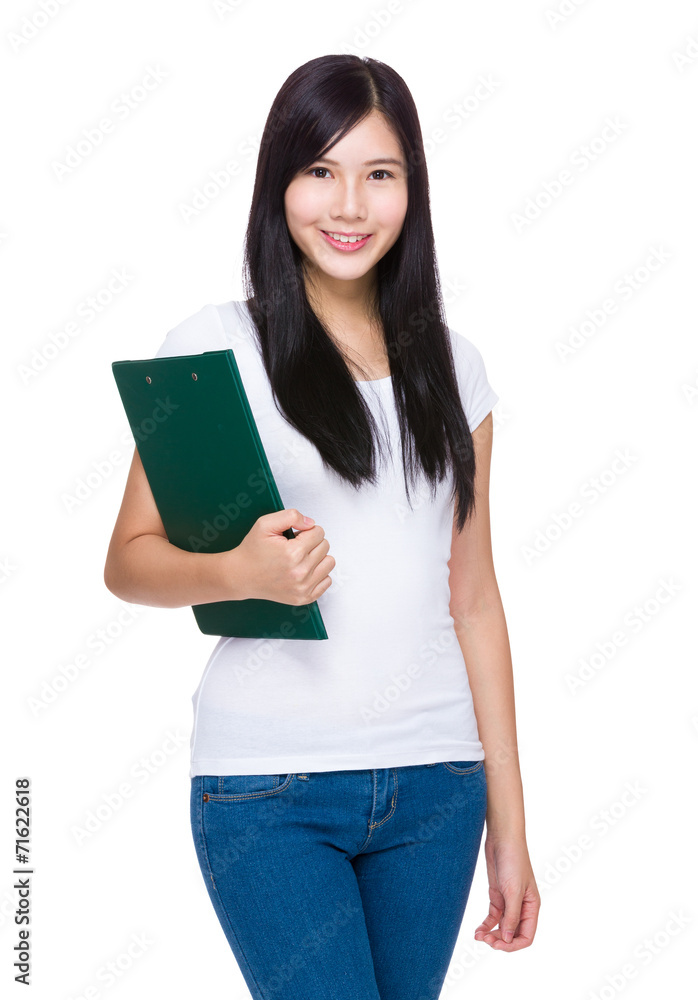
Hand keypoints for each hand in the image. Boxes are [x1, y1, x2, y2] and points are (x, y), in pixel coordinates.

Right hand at [231, 509, 333, 604]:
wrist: (241, 576)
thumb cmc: (252, 551)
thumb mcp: (265, 524)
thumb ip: (291, 516)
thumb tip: (310, 523)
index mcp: (293, 553)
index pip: (319, 532)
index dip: (306, 530)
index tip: (295, 535)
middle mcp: (300, 572)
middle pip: (325, 546)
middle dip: (312, 542)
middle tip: (295, 546)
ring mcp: (303, 588)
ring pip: (329, 563)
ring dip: (317, 557)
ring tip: (301, 558)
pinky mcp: (304, 598)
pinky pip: (327, 581)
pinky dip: (318, 574)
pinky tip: (304, 570)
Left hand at [474, 833, 540, 950]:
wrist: (502, 838)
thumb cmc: (513, 861)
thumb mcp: (513, 891)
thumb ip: (512, 916)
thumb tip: (509, 940)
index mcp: (532, 907)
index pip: (526, 936)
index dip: (513, 945)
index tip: (498, 944)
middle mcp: (522, 907)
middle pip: (513, 934)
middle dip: (500, 940)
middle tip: (485, 940)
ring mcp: (509, 901)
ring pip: (502, 926)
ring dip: (491, 934)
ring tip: (478, 936)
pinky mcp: (498, 895)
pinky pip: (493, 916)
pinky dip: (486, 924)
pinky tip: (478, 930)